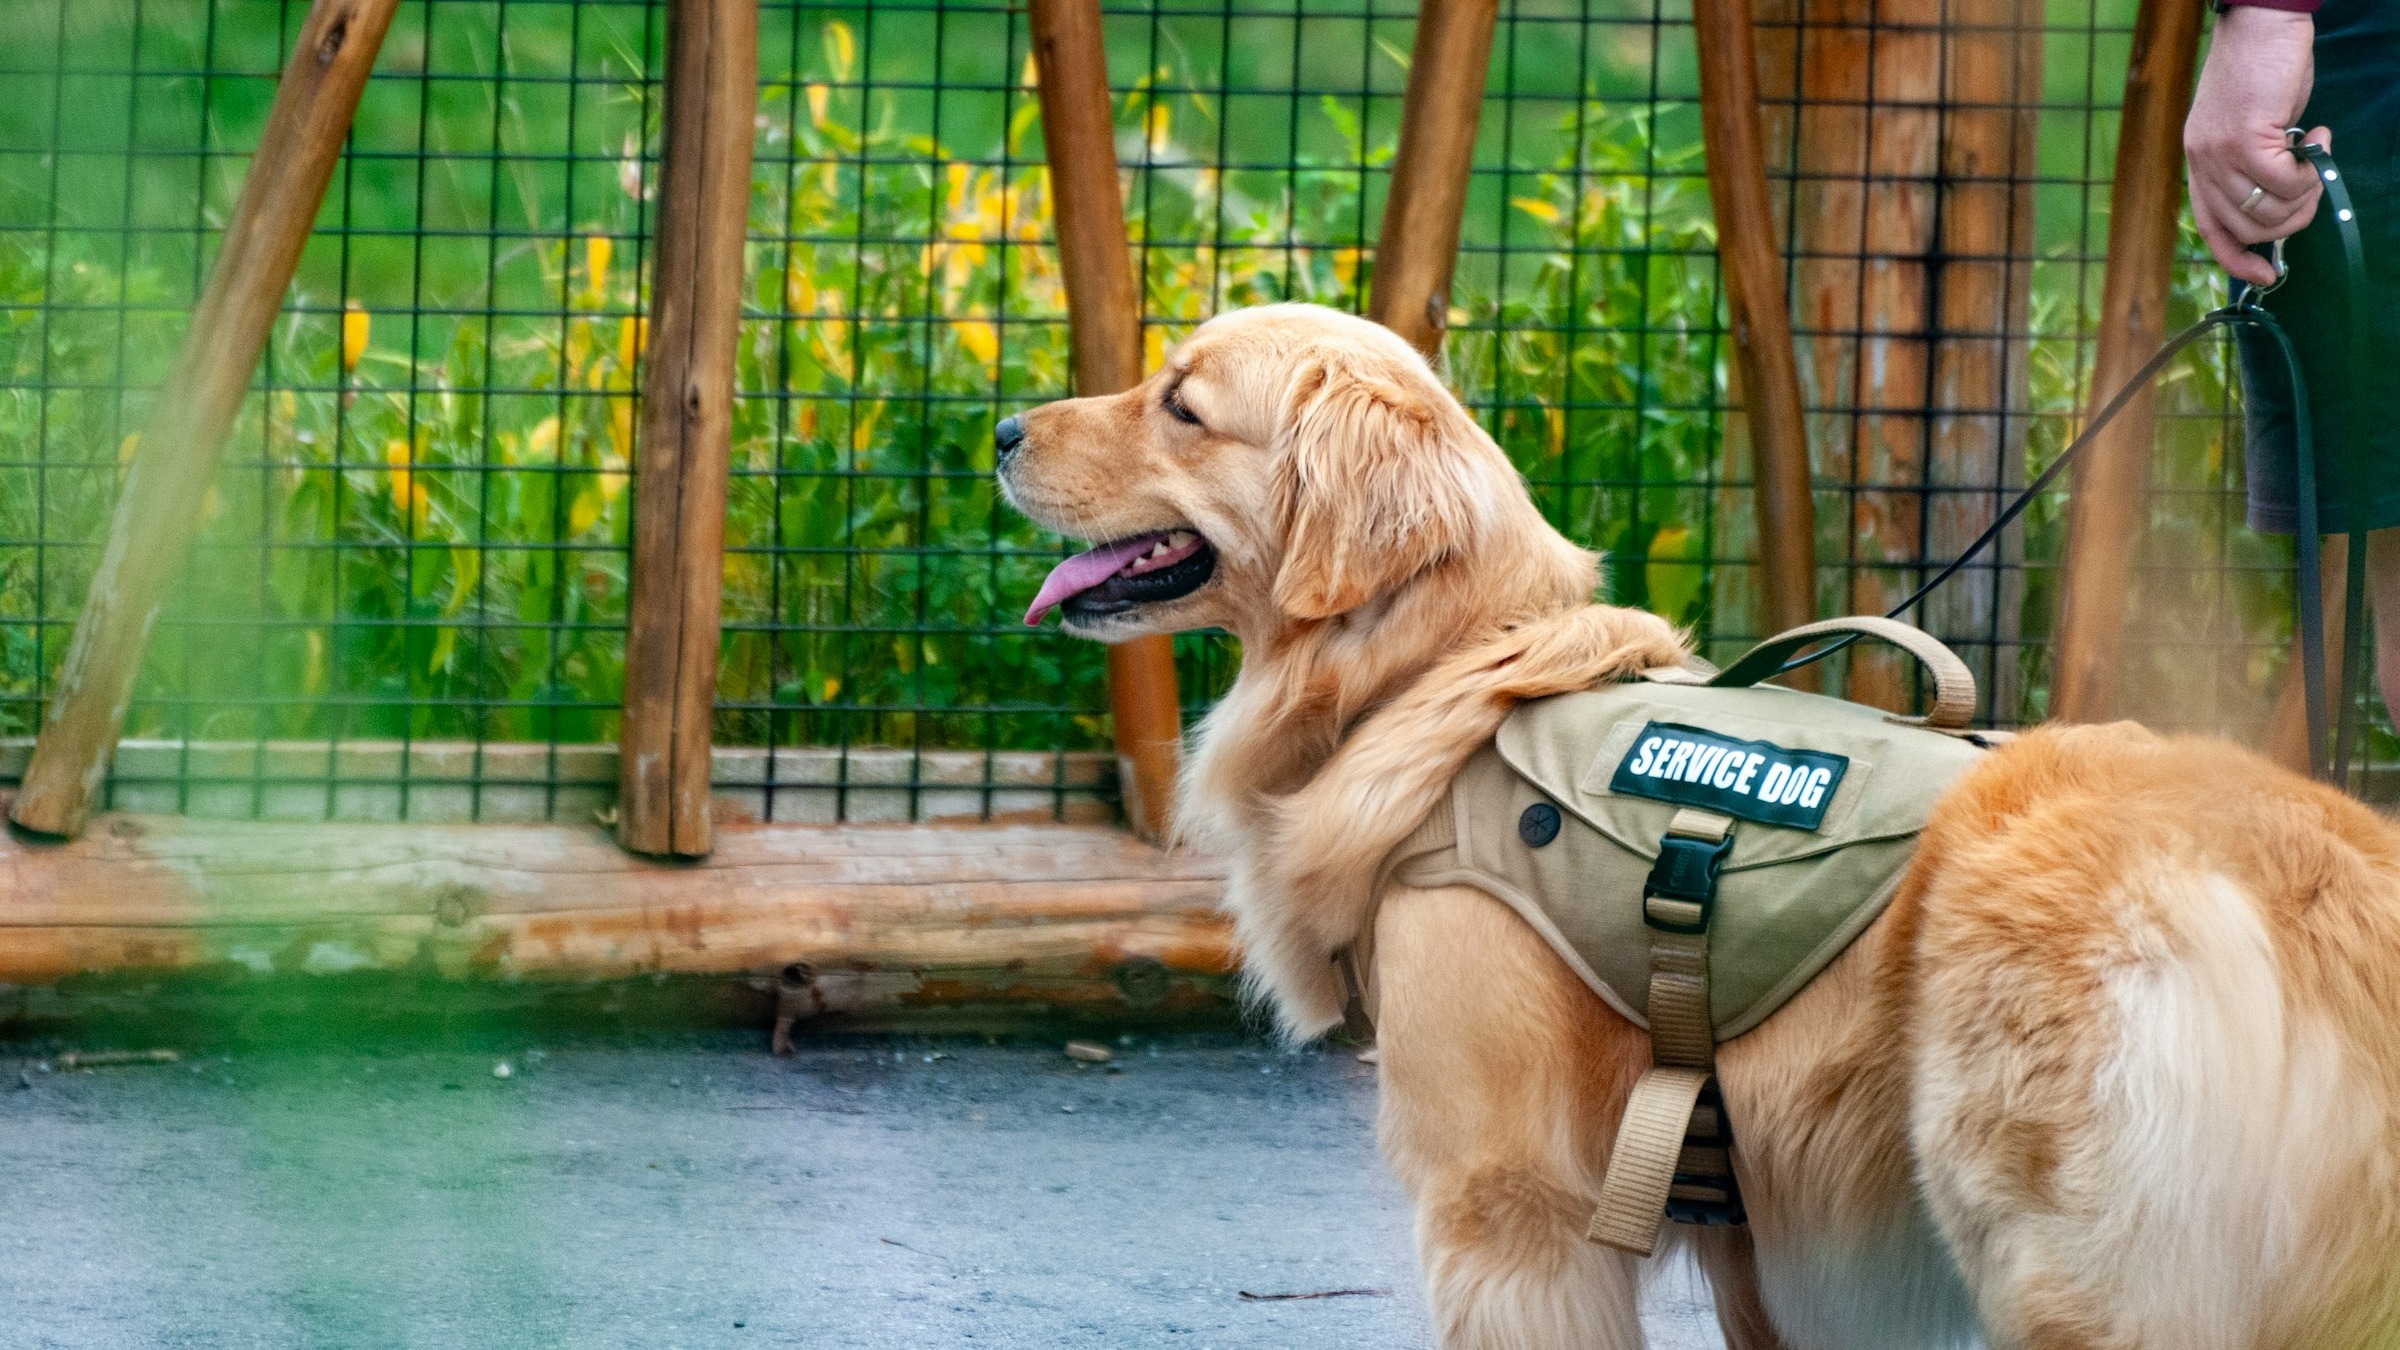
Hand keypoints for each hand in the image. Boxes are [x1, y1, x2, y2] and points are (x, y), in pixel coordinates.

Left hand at [2184, 6, 2327, 286]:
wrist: (2261, 27)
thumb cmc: (2263, 72)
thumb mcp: (2251, 128)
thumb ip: (2255, 166)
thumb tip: (2279, 204)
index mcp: (2198, 163)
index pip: (2211, 229)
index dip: (2237, 259)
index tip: (2267, 276)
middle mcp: (2201, 163)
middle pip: (2246, 228)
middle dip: (2290, 220)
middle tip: (2313, 187)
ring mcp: (2219, 153)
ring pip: (2268, 210)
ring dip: (2304, 194)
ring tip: (2316, 157)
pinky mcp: (2244, 140)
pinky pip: (2284, 183)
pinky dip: (2310, 171)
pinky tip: (2318, 139)